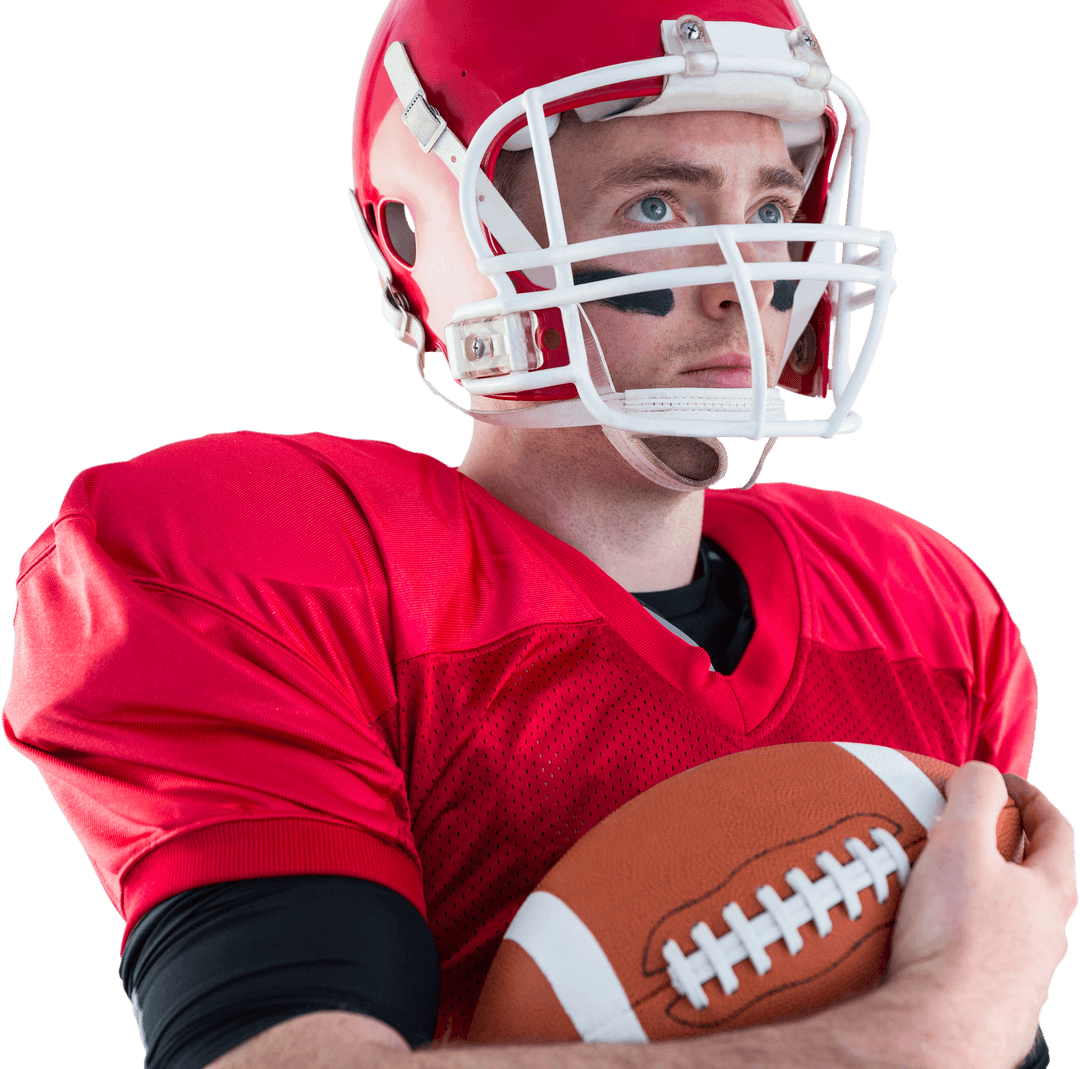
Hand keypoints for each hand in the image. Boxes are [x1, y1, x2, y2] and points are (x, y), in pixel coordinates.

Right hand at [885, 763, 1076, 1068]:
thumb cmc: (956, 938)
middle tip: (962, 828)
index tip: (1002, 783)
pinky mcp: (990, 1000)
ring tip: (932, 881)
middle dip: (1001, 846)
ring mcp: (1022, 973)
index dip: (1032, 798)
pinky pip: (977, 953)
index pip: (1058, 831)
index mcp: (1050, 893)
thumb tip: (981, 772)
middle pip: (1035, 877)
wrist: (939, 1028)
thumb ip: (974, 797)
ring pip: (1007, 919)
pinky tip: (921, 933)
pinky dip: (955, 932)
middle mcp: (1046, 936)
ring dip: (977, 893)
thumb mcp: (961, 844)